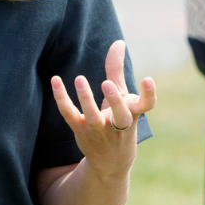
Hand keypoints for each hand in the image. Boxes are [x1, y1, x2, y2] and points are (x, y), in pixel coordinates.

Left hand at [50, 40, 156, 176]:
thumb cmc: (118, 121)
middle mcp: (119, 125)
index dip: (149, 94)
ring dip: (87, 99)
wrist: (111, 162)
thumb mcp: (122, 97)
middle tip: (107, 83)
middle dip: (115, 100)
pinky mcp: (81, 131)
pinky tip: (55, 81)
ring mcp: (100, 130)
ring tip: (80, 79)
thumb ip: (117, 69)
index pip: (146, 106)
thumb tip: (118, 42)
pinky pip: (70, 115)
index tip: (147, 79)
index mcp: (133, 114)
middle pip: (121, 115)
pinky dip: (62, 99)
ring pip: (94, 118)